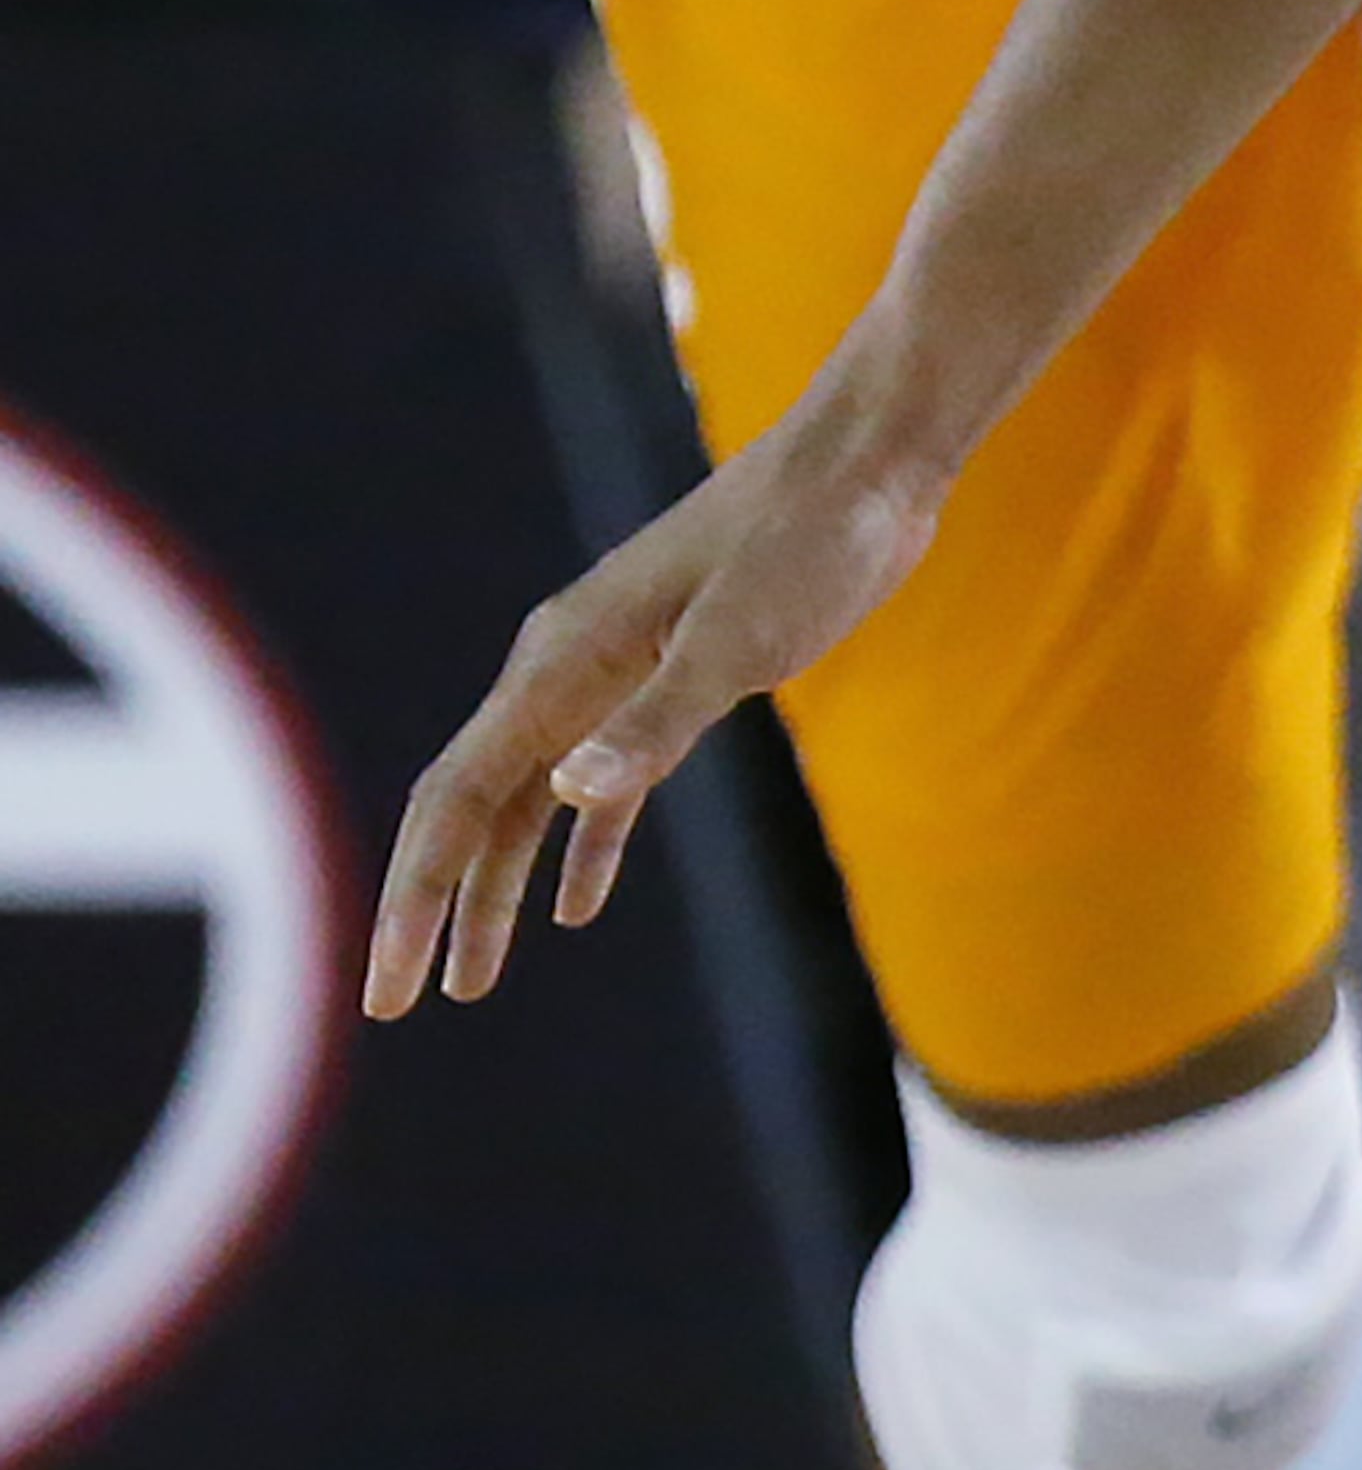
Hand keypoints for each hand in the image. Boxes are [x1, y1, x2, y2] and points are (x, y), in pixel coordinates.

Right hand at [364, 394, 943, 1013]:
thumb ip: (652, 722)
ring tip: (474, 981)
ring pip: (529, 800)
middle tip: (401, 1005)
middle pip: (473, 807)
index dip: (415, 897)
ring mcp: (615, 672)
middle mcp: (564, 670)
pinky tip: (578, 908)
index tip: (389, 987)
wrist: (864, 464)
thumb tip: (565, 795)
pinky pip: (602, 780)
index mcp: (560, 665)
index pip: (458, 799)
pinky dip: (584, 848)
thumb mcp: (734, 643)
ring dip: (498, 888)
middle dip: (434, 907)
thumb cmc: (803, 543)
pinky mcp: (671, 674)